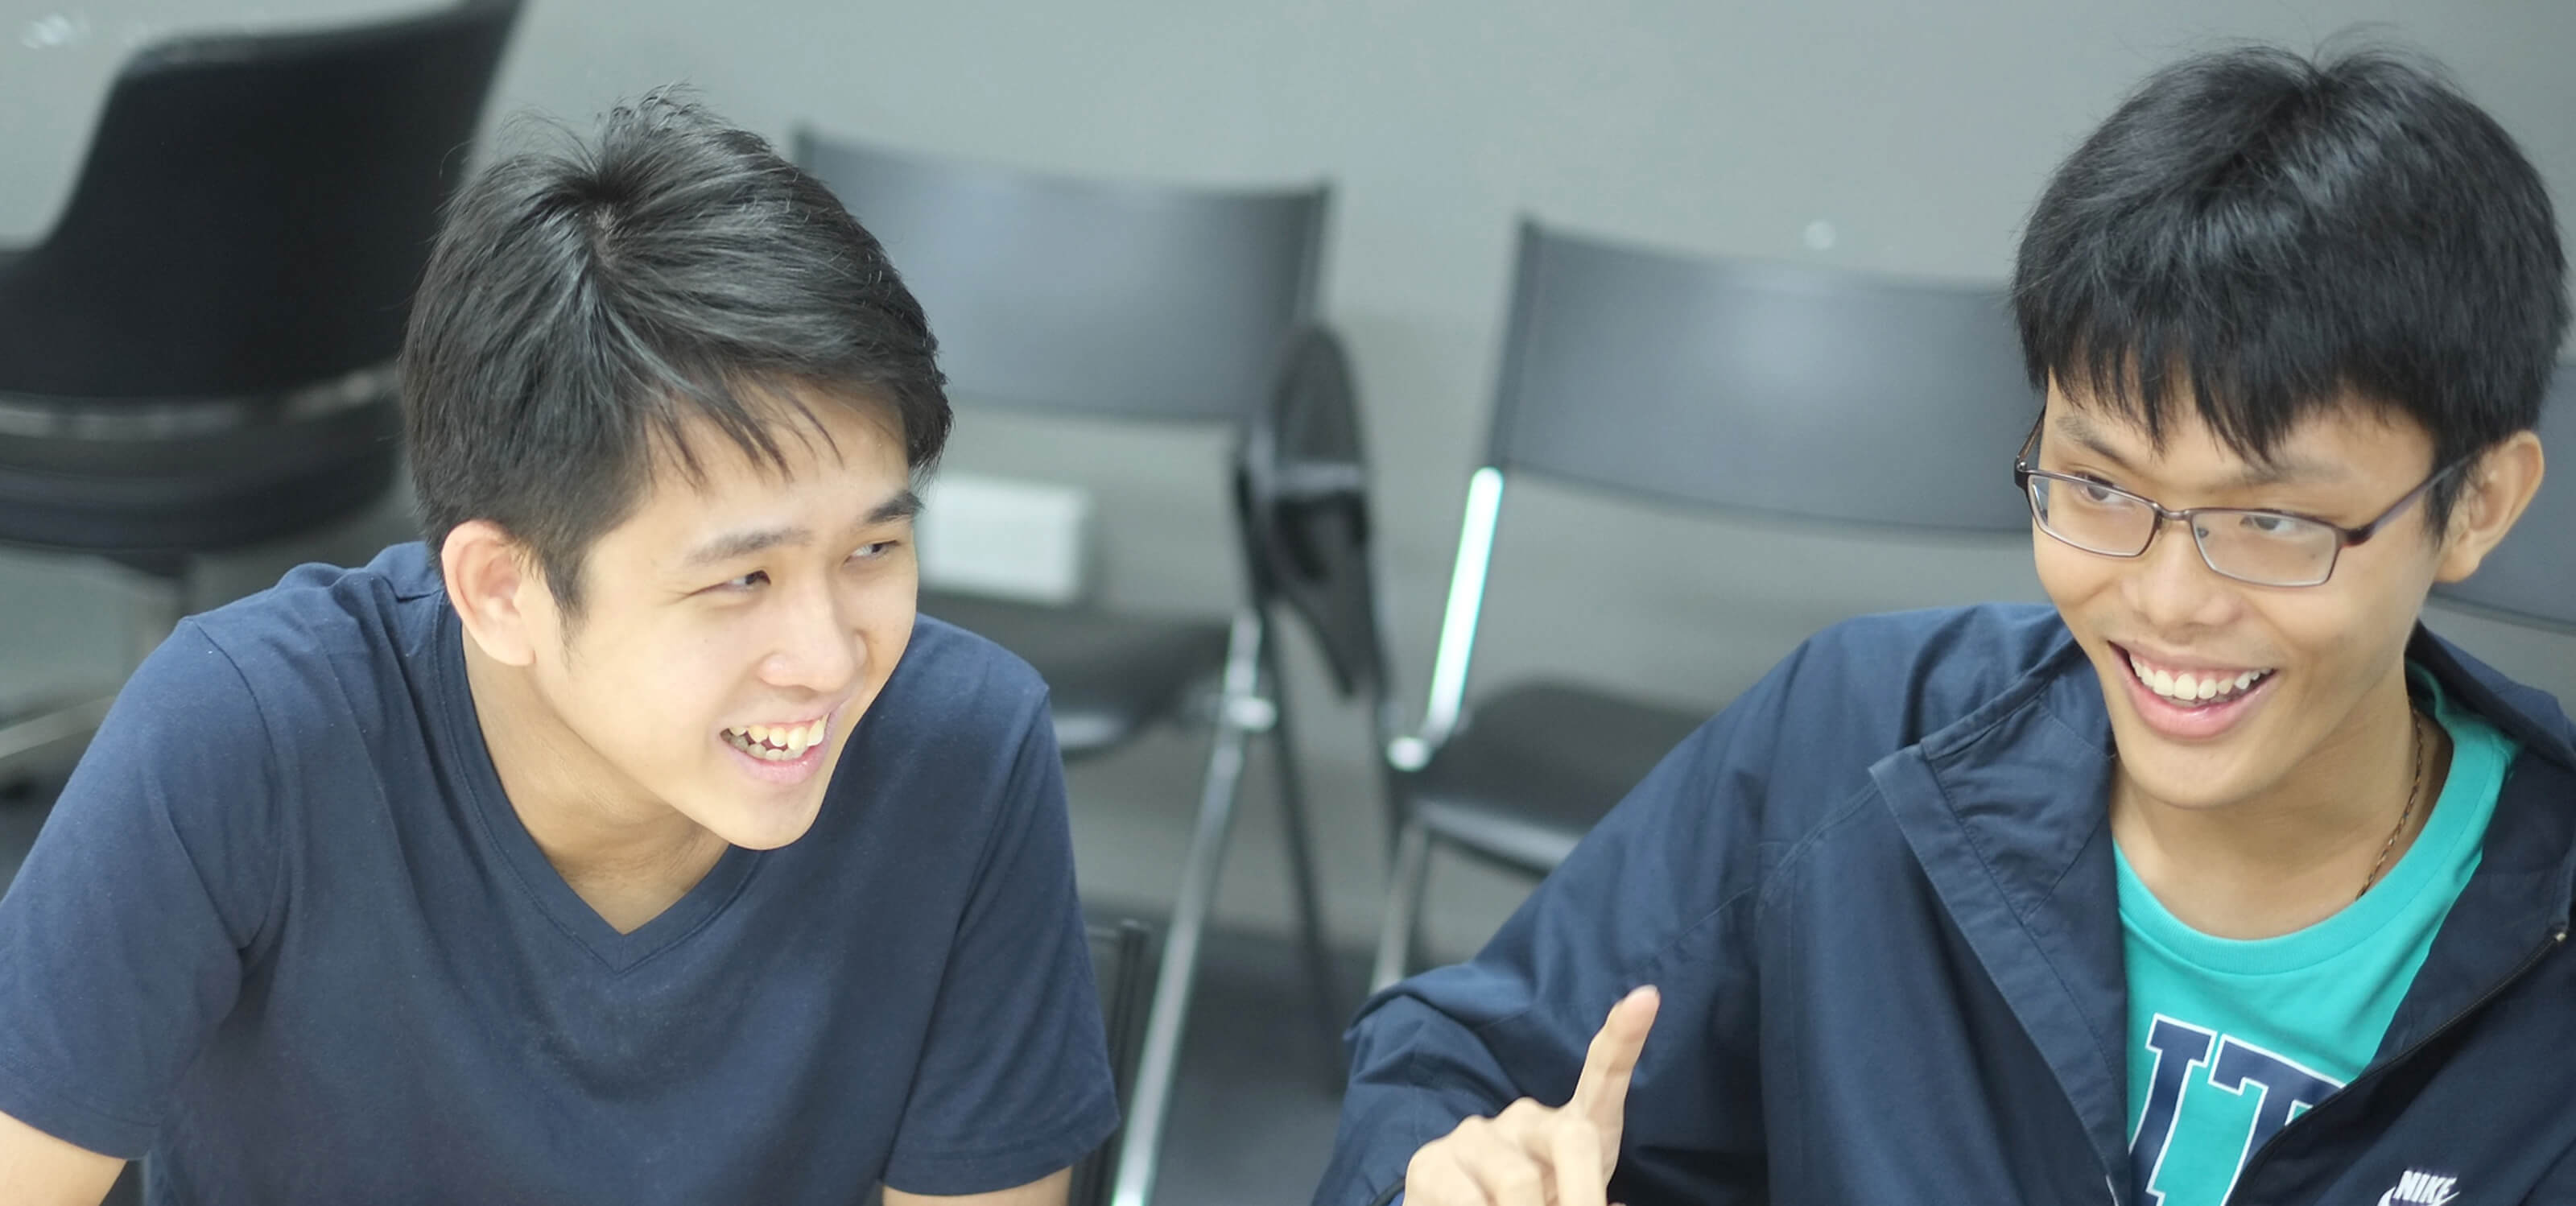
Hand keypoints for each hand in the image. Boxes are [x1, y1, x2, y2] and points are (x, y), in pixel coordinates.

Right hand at [1401, 986, 1660, 1205]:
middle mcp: (1524, 1119)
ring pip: (1519, 1180)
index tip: (1646, 998)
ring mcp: (1475, 1137)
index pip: (1602, 1076)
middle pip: (1572, 1140)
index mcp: (1570, 1128)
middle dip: (1582, 1196)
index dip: (1624, 1037)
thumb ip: (1587, 1191)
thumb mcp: (1570, 1198)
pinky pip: (1469, 1199)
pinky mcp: (1432, 1164)